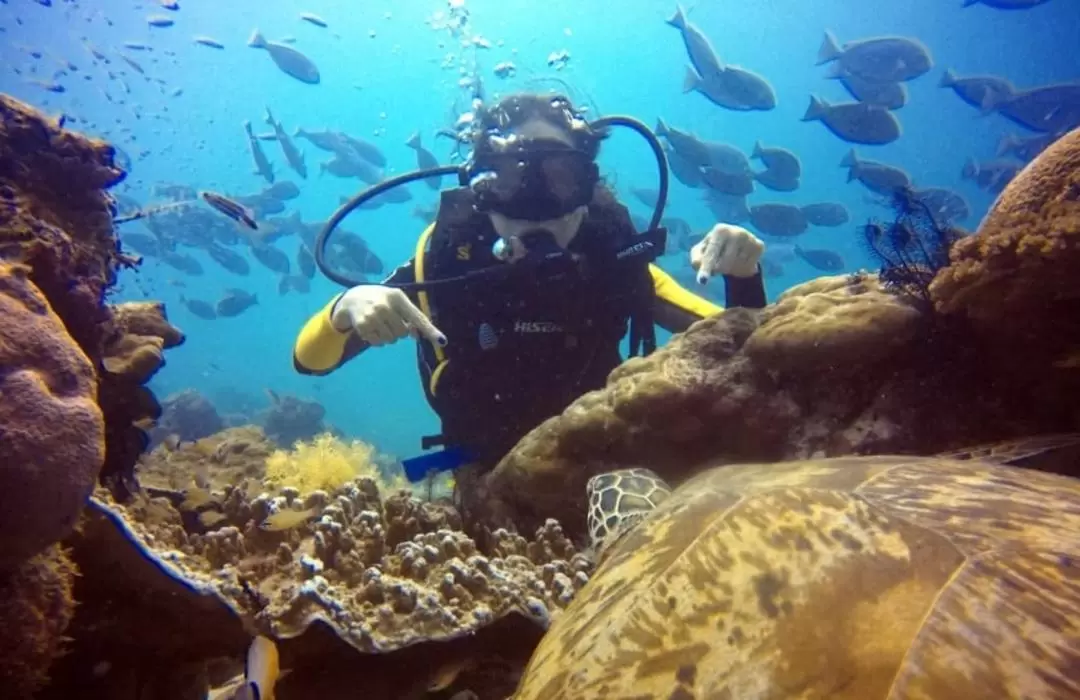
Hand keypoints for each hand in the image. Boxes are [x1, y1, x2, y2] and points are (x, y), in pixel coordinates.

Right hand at [331, 286, 446, 346]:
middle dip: (399, 330)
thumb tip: (418, 335)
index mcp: (397, 297)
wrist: (352, 298)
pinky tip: (371, 328)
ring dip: (388, 336)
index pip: (417, 317)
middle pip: (403, 333)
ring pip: (391, 340)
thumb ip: (410, 316)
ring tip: (379, 324)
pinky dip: (377, 340)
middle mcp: (385, 306)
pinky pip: (379, 343)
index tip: (442, 341)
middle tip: (389, 321)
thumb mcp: (396, 301)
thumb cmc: (381, 299)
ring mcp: (372, 316)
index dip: (430, 330)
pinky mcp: (362, 326)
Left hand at [689, 223, 763, 283]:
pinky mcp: (759, 245)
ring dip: (730, 271)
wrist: (735, 243)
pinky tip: (739, 262)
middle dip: (718, 271)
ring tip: (728, 261)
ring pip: (737, 268)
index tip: (702, 281)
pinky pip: (749, 268)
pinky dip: (742, 270)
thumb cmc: (713, 249)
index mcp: (720, 230)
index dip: (706, 268)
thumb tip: (699, 265)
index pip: (711, 254)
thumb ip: (696, 259)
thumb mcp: (700, 253)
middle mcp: (737, 232)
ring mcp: (750, 238)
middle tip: (716, 267)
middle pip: (724, 265)